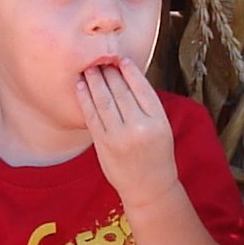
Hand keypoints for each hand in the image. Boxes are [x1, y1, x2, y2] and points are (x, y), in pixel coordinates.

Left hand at [77, 57, 177, 215]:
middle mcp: (139, 127)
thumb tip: (128, 77)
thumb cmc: (156, 155)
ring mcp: (119, 136)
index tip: (121, 59)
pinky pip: (91, 116)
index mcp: (158, 121)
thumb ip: (148, 107)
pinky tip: (81, 86)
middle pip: (121, 91)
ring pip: (104, 101)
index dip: (130, 71)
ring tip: (88, 68)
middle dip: (109, 72)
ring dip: (94, 81)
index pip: (142, 88)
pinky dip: (84, 98)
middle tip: (99, 58)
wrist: (149, 187)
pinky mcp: (103, 144)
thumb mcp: (162, 129)